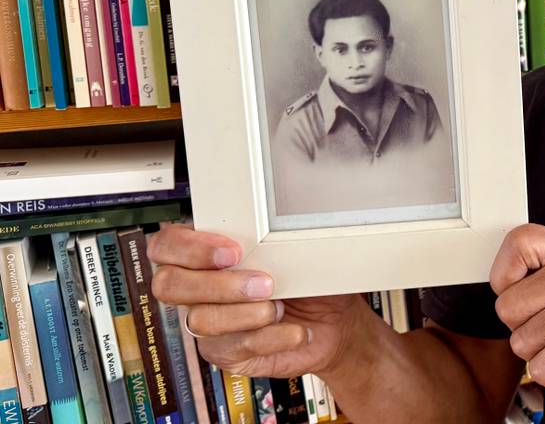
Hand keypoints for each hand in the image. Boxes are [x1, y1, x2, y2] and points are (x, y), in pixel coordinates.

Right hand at [149, 223, 367, 377]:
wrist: (335, 322)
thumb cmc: (308, 279)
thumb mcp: (292, 250)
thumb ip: (267, 239)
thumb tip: (265, 235)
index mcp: (205, 255)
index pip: (166, 245)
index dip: (189, 248)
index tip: (234, 251)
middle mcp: (197, 290)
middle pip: (169, 285)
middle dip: (218, 284)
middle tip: (263, 284)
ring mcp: (207, 324)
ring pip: (201, 319)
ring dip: (248, 313)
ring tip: (281, 307)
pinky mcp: (226, 353)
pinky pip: (234, 346)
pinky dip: (271, 337)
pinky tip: (294, 330)